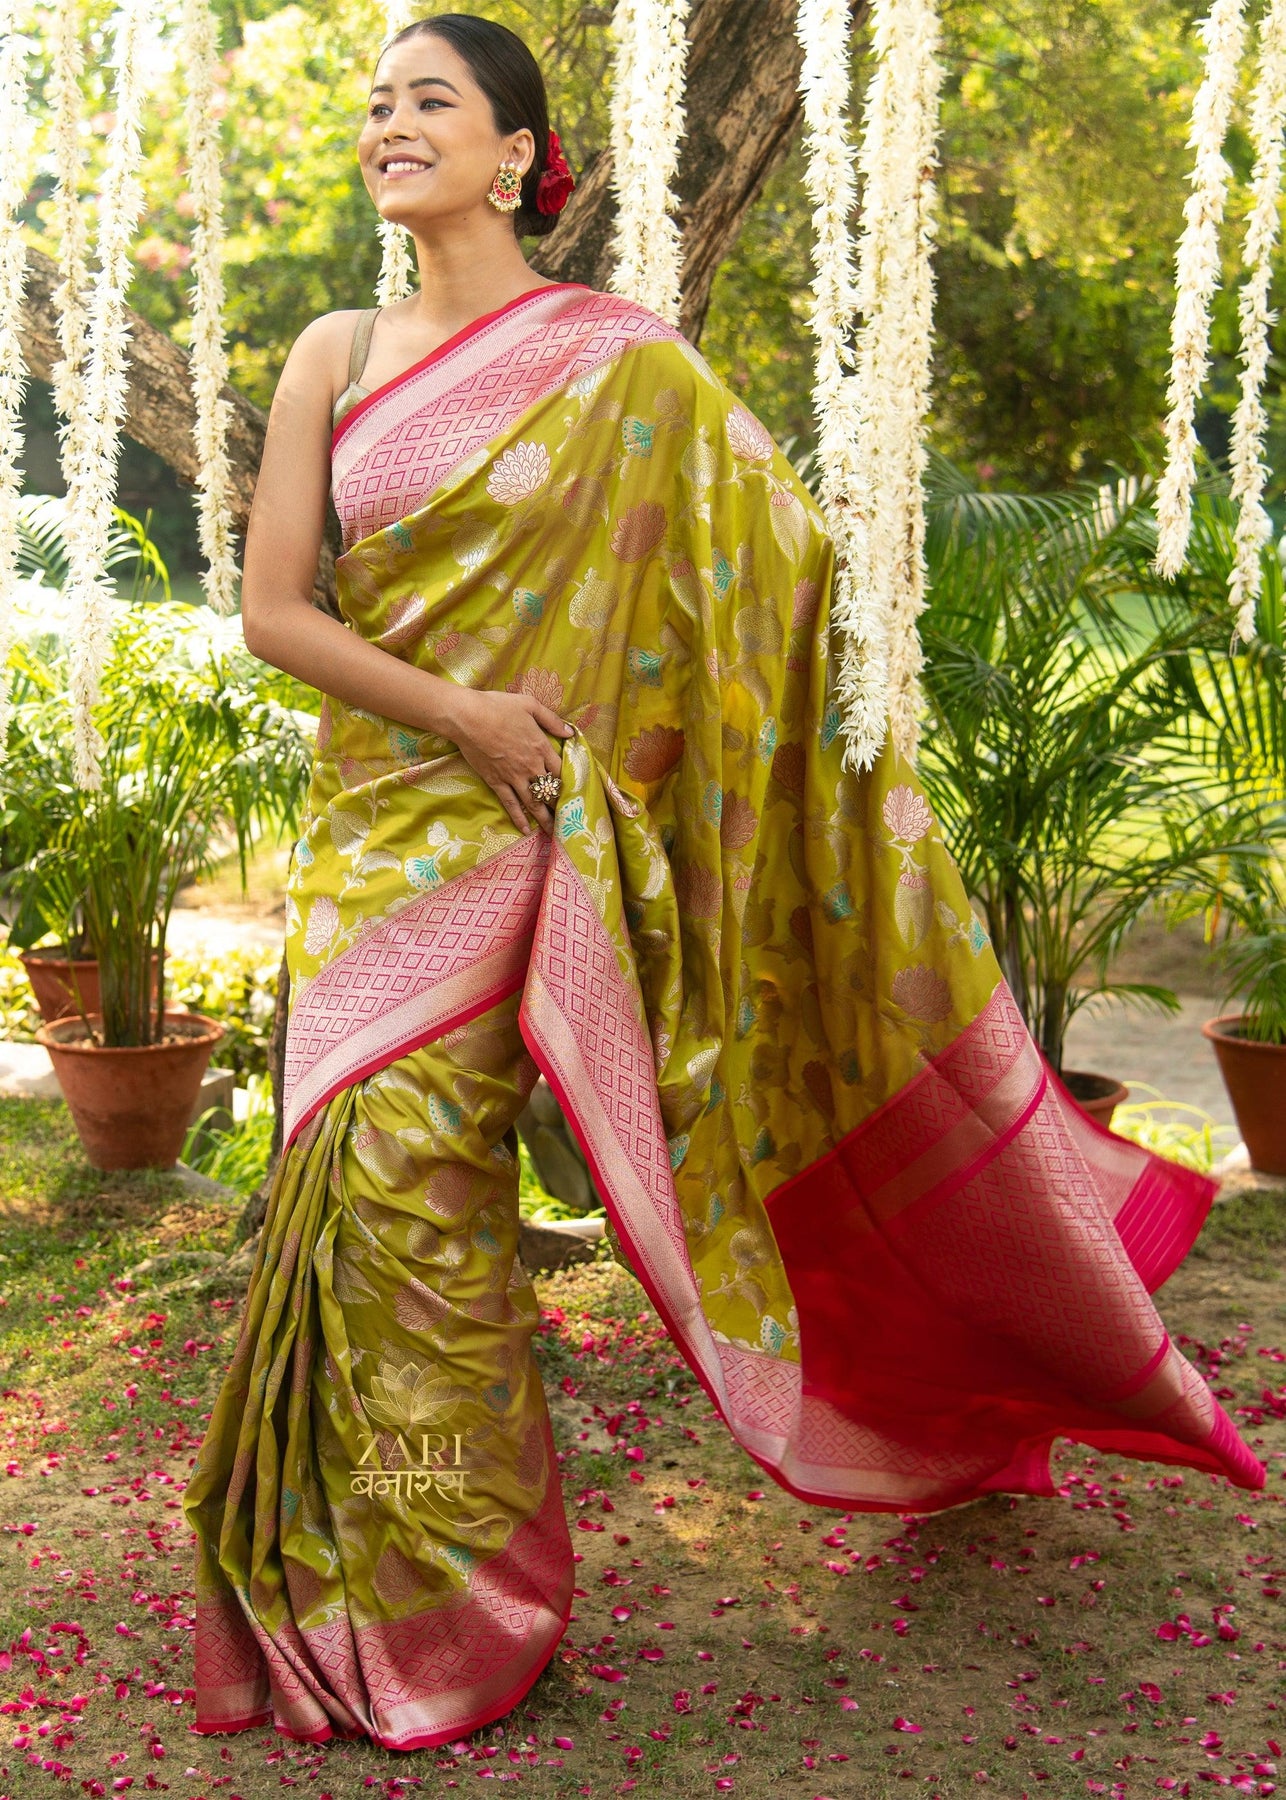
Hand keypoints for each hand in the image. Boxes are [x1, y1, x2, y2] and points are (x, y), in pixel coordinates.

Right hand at [447, 688, 571, 833]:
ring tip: (553, 832)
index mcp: (541, 747)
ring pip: (533, 802)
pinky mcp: (496, 782)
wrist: (468, 718)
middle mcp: (530, 766)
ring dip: (544, 818)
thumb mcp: (530, 706)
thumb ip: (552, 720)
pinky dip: (519, 818)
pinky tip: (526, 830)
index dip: (569, 784)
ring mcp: (513, 777)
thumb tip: (570, 733)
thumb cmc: (498, 707)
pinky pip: (510, 804)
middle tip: (568, 820)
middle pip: (550, 791)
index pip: (561, 771)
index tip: (575, 795)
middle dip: (560, 806)